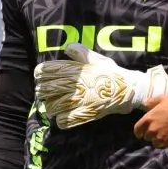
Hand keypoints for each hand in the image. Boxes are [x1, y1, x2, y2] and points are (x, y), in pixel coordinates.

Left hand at [34, 43, 167, 128]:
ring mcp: (78, 100)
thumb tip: (67, 47)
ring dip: (51, 107)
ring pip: (51, 107)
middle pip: (44, 90)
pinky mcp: (84, 114)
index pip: (46, 71)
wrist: (127, 89)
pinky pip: (63, 121)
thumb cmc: (111, 73)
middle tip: (46, 93)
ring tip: (55, 106)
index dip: (40, 74)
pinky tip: (64, 117)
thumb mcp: (96, 59)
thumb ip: (80, 53)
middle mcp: (73, 85)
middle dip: (42, 92)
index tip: (40, 77)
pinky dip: (61, 121)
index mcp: (74, 70)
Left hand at [134, 95, 167, 147]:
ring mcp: (160, 138)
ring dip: (158, 140)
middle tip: (159, 130)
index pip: (137, 130)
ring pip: (155, 143)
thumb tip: (144, 104)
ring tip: (166, 134)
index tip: (142, 133)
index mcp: (148, 119)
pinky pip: (163, 146)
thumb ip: (151, 102)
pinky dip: (165, 143)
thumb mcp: (163, 98)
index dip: (139, 132)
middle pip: (146, 137)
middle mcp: (151, 130)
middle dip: (151, 134)